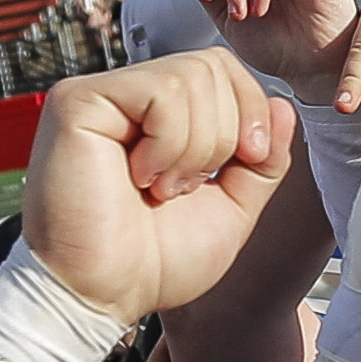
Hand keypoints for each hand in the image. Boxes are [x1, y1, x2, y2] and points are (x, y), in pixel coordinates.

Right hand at [21, 51, 292, 324]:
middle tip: (187, 186)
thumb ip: (262, 159)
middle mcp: (128, 98)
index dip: (251, 111)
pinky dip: (169, 144)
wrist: (102, 296)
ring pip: (190, 77)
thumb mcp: (233, 206)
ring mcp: (101, 95)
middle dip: (226, 134)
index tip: (245, 163)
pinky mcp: (78, 101)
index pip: (223, 69)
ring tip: (161, 188)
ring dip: (195, 147)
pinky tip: (140, 178)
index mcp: (160, 117)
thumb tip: (282, 104)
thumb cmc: (153, 261)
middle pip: (214, 65)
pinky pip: (161, 91)